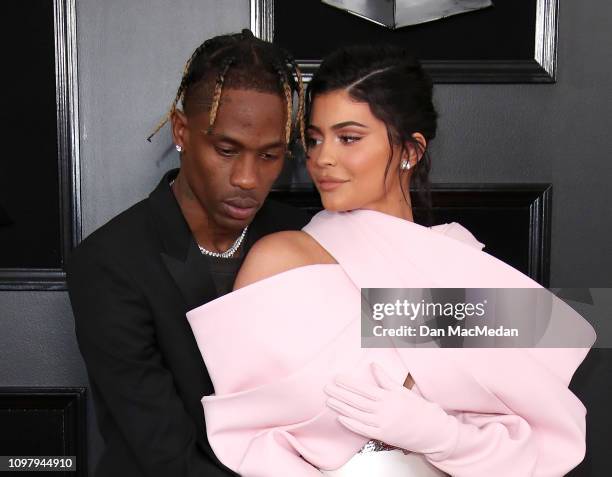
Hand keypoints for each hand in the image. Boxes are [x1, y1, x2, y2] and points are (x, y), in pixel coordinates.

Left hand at [324, 362, 458, 459]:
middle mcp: (383, 410)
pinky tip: (340, 418)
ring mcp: (382, 424)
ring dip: (341, 407)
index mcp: (388, 397)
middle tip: (326, 387)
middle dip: (340, 394)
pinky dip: (350, 424)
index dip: (349, 383)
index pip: (363, 389)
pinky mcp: (382, 436)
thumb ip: (386, 379)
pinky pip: (363, 429)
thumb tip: (373, 365)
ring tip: (329, 401)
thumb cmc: (419, 409)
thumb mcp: (403, 391)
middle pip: (357, 401)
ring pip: (357, 414)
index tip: (337, 378)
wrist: (432, 431)